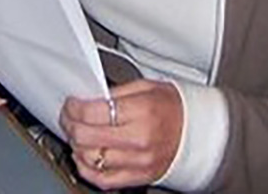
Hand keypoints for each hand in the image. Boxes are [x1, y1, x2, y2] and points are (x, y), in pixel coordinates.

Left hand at [60, 80, 182, 190]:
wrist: (198, 132)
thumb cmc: (174, 107)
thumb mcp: (147, 87)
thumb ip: (116, 93)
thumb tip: (88, 99)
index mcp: (141, 111)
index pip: (93, 112)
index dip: (74, 107)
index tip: (71, 104)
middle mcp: (139, 139)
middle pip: (86, 136)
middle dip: (70, 125)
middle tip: (68, 117)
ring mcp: (139, 162)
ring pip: (90, 159)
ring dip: (76, 146)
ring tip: (77, 135)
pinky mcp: (139, 177)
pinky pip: (103, 180)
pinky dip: (86, 169)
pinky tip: (84, 157)